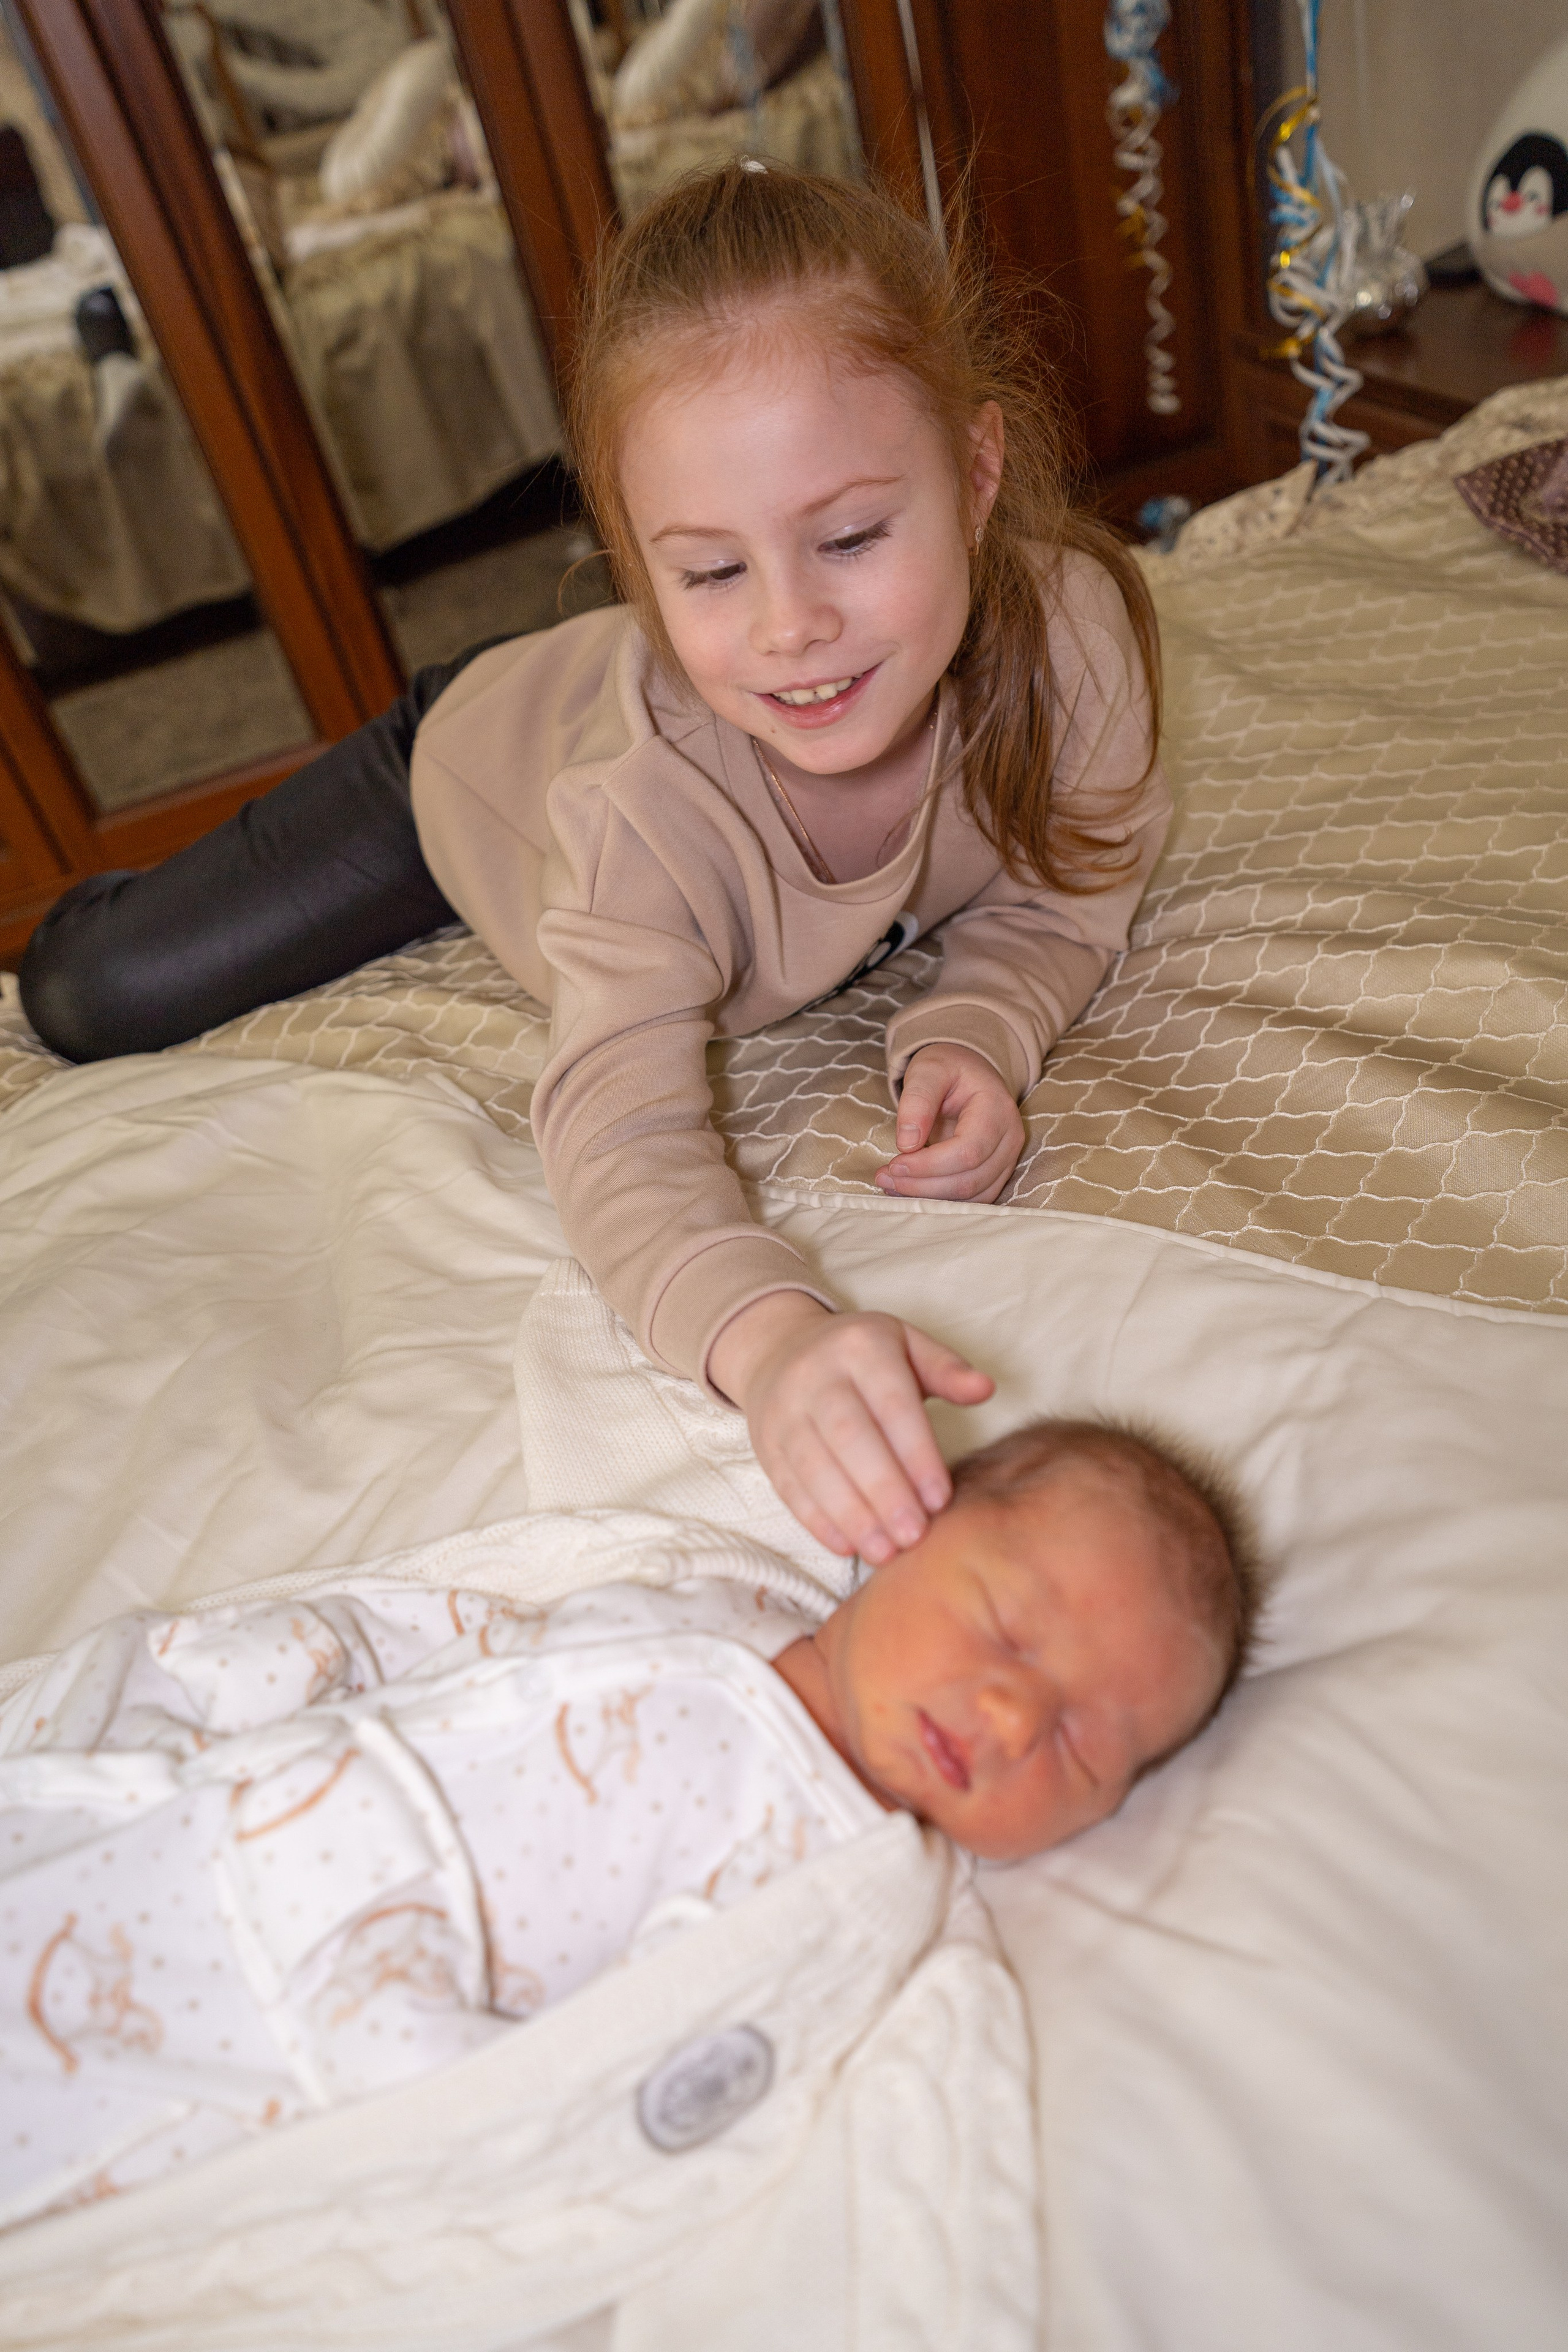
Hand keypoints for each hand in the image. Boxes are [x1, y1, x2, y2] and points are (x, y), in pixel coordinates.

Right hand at [707, 1291, 993, 1562]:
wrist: (781, 1349)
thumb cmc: (862, 1358)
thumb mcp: (906, 1345)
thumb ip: (946, 1369)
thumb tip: (985, 1388)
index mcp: (861, 1347)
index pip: (891, 1404)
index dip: (915, 1454)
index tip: (939, 1500)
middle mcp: (817, 1375)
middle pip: (849, 1437)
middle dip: (884, 1491)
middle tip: (915, 1535)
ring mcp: (785, 1410)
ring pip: (815, 1467)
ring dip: (850, 1514)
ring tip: (885, 1551)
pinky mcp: (765, 1443)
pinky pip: (788, 1486)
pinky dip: (816, 1520)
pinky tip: (847, 1546)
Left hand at [877, 1043, 1024, 1201]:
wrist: (968, 1073)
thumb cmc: (948, 1069)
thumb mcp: (929, 1070)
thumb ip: (917, 1100)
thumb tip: (908, 1143)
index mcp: (997, 1109)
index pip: (968, 1151)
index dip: (929, 1164)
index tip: (894, 1163)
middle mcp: (1009, 1139)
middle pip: (970, 1179)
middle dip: (923, 1185)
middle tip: (884, 1177)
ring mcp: (1006, 1159)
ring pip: (972, 1196)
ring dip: (929, 1198)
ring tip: (891, 1184)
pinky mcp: (995, 1173)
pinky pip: (972, 1199)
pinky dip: (940, 1201)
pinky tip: (909, 1190)